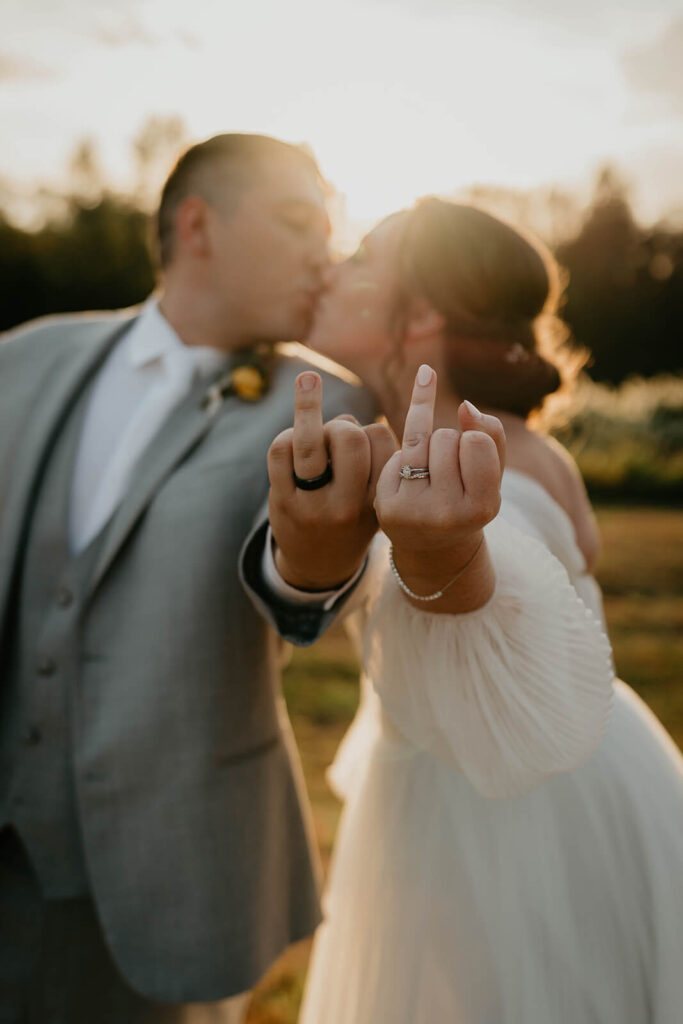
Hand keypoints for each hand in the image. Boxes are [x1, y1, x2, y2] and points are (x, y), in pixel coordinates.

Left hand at [268, 371, 396, 589]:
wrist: (317, 566)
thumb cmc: (351, 519)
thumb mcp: (376, 498)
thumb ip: (372, 460)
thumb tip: (342, 418)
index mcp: (378, 500)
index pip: (382, 440)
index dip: (371, 431)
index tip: (366, 446)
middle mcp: (347, 504)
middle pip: (351, 437)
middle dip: (342, 425)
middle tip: (336, 438)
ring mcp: (312, 504)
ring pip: (310, 441)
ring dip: (308, 405)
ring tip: (308, 378)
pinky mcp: (283, 502)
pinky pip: (280, 450)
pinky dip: (286, 436)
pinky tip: (291, 440)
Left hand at [375, 364, 504, 608]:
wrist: (433, 546)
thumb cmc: (468, 500)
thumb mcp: (491, 474)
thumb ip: (491, 435)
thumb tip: (465, 405)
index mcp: (483, 508)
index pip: (476, 440)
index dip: (473, 439)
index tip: (472, 455)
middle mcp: (448, 514)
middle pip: (446, 438)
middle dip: (449, 443)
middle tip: (451, 471)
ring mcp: (414, 512)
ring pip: (419, 439)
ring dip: (427, 442)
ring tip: (432, 466)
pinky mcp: (385, 506)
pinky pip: (396, 454)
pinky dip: (404, 457)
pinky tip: (409, 478)